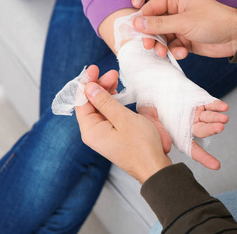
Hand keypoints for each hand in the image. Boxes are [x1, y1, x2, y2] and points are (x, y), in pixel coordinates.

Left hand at [75, 65, 171, 183]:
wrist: (155, 168)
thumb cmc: (142, 146)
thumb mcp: (123, 119)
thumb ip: (105, 102)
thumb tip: (89, 88)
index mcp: (91, 130)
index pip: (81, 101)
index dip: (87, 83)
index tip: (95, 69)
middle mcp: (93, 133)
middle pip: (89, 103)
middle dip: (99, 86)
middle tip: (112, 74)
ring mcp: (103, 135)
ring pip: (99, 108)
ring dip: (106, 93)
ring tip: (115, 80)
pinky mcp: (113, 135)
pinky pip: (107, 115)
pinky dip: (111, 103)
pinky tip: (117, 94)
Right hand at [133, 0, 236, 58]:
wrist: (235, 36)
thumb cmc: (213, 21)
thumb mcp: (183, 22)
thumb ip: (159, 24)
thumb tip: (136, 24)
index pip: (151, 7)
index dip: (142, 20)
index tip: (136, 33)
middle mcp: (176, 10)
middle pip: (154, 24)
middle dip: (152, 37)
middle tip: (150, 47)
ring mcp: (181, 25)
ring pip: (163, 37)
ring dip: (163, 46)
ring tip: (165, 53)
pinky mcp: (186, 39)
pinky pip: (173, 46)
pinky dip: (175, 51)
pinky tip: (183, 53)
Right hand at [139, 101, 227, 170]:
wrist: (151, 89)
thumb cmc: (150, 110)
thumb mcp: (149, 122)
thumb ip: (159, 134)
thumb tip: (166, 149)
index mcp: (180, 135)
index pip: (193, 149)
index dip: (204, 157)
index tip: (216, 165)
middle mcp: (190, 126)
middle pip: (203, 131)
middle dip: (211, 130)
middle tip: (219, 128)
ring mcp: (196, 113)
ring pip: (208, 118)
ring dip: (217, 118)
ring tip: (224, 119)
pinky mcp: (199, 101)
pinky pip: (210, 104)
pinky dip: (217, 105)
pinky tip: (224, 107)